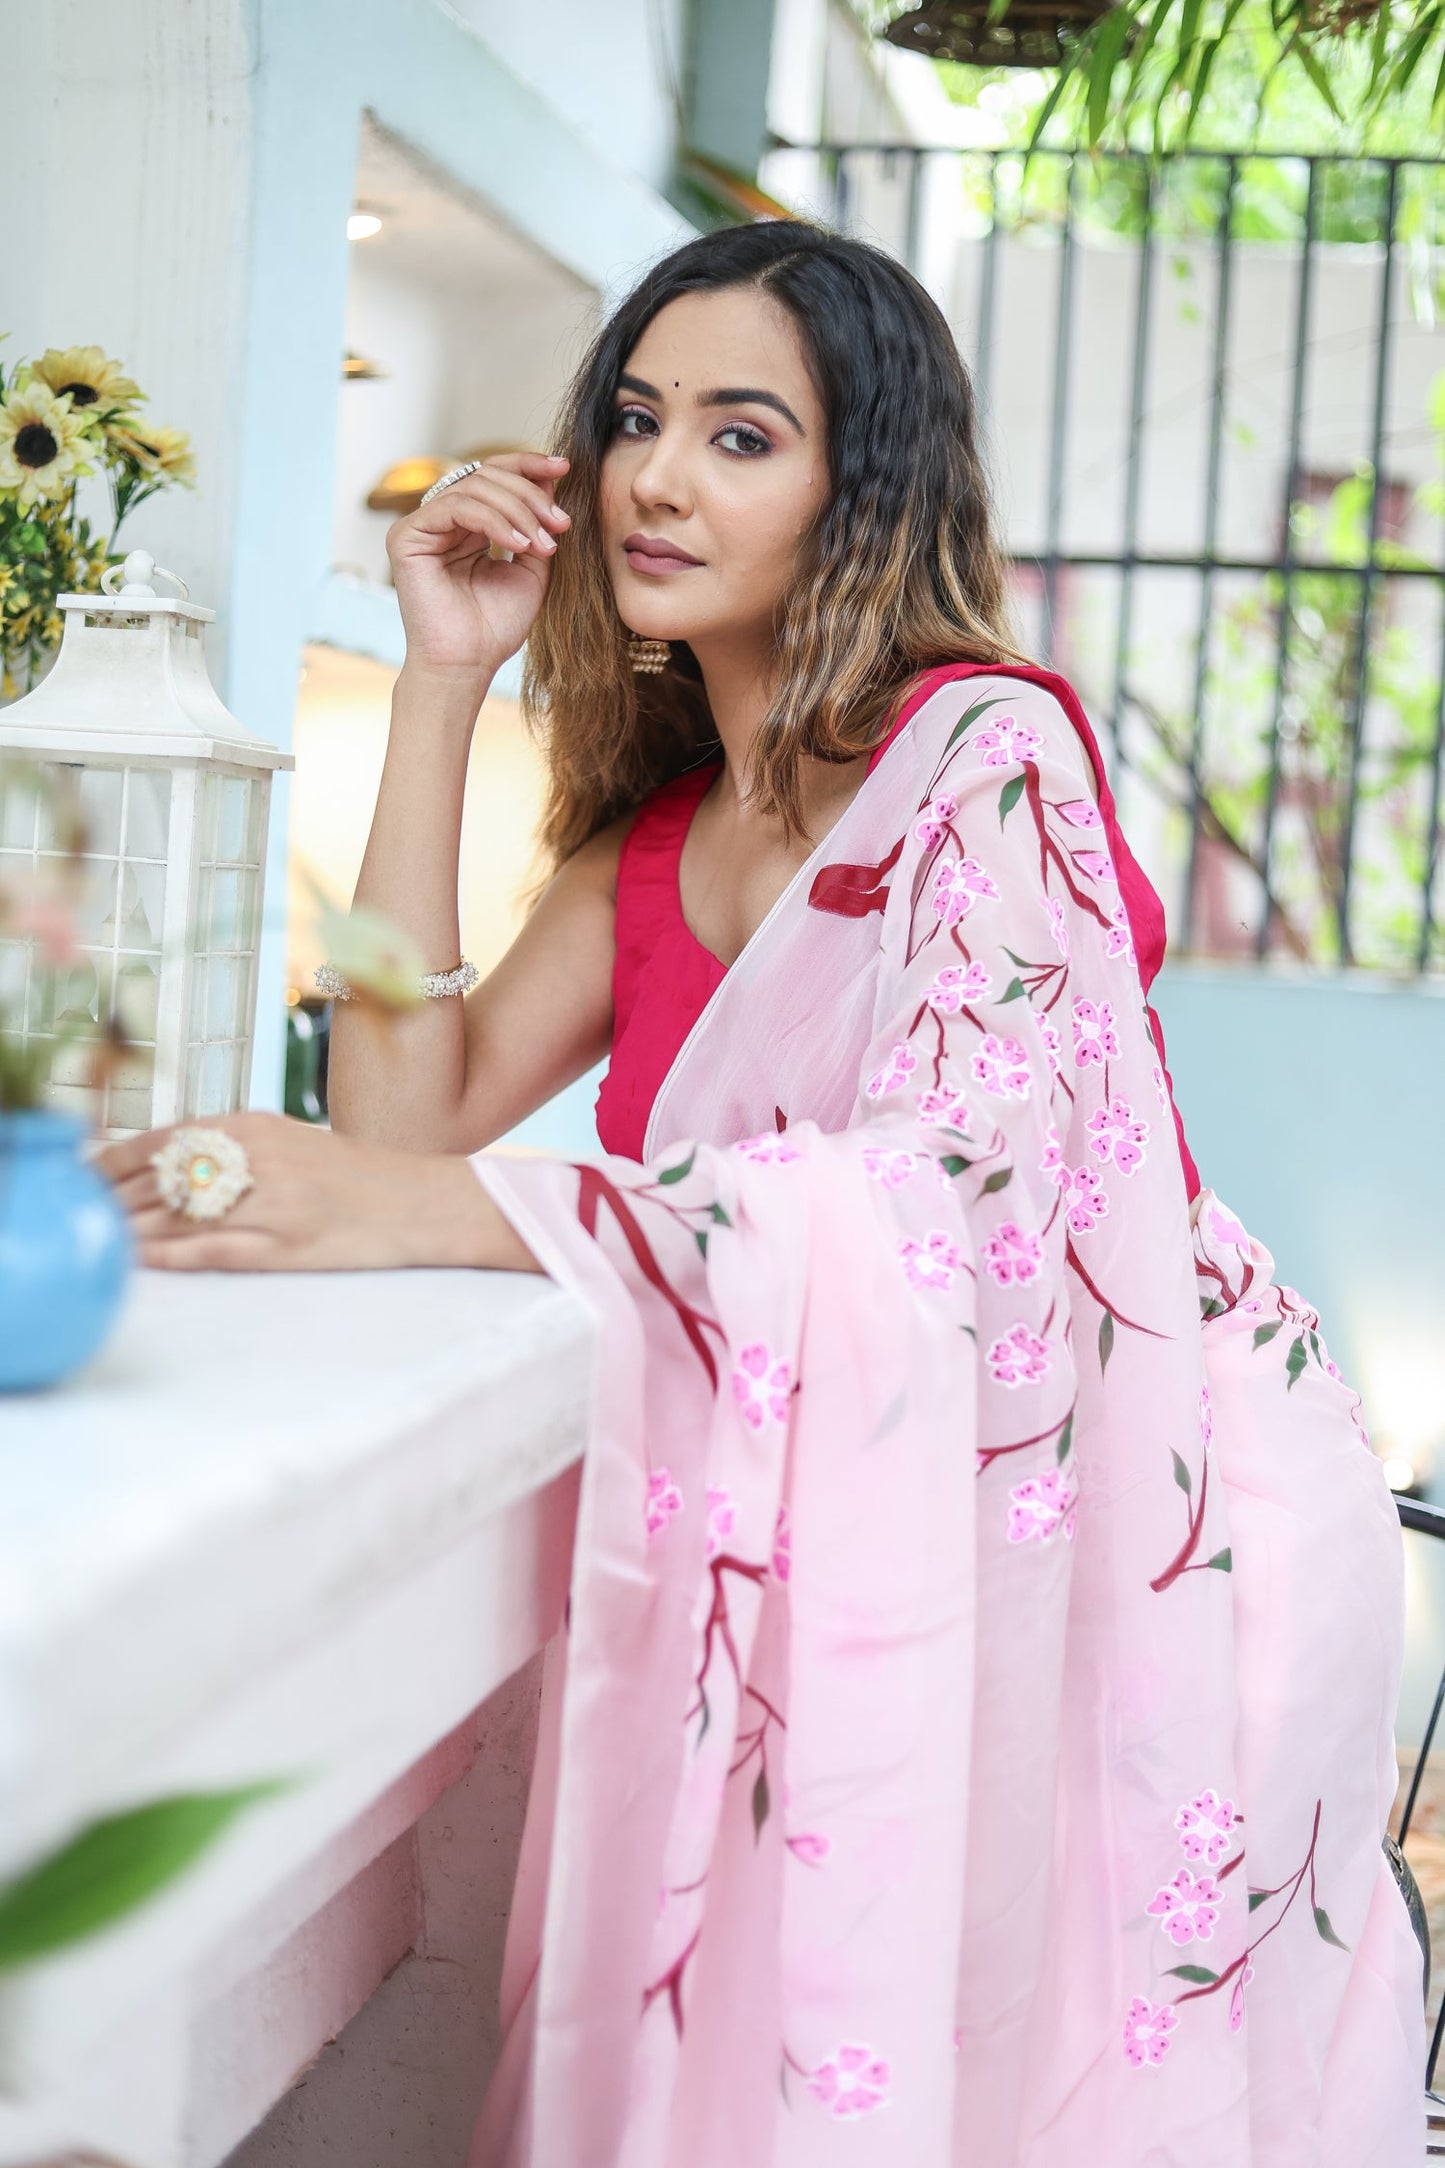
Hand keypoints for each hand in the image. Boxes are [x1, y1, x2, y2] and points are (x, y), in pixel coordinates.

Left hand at [96, 1113, 540, 1274]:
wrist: (422, 1202)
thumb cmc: (352, 1177)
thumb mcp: (288, 1143)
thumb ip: (230, 1146)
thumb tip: (163, 1160)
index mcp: (254, 1126)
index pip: (161, 1138)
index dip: (111, 1160)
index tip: (82, 1176)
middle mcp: (258, 1156)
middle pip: (160, 1177)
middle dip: (112, 1197)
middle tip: (85, 1213)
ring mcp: (271, 1202)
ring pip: (177, 1213)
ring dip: (129, 1227)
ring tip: (99, 1237)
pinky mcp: (286, 1244)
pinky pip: (212, 1249)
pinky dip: (170, 1255)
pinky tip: (142, 1261)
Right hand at [386, 452, 571, 681]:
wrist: (468, 665)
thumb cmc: (495, 627)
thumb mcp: (531, 569)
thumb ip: (536, 526)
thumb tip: (551, 479)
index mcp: (468, 525)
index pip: (494, 477)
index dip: (528, 466)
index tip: (564, 467)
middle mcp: (442, 521)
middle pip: (487, 475)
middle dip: (530, 493)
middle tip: (561, 522)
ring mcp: (422, 526)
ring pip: (474, 487)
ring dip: (518, 510)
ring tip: (544, 544)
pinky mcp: (406, 536)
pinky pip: (456, 507)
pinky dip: (494, 521)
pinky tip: (518, 545)